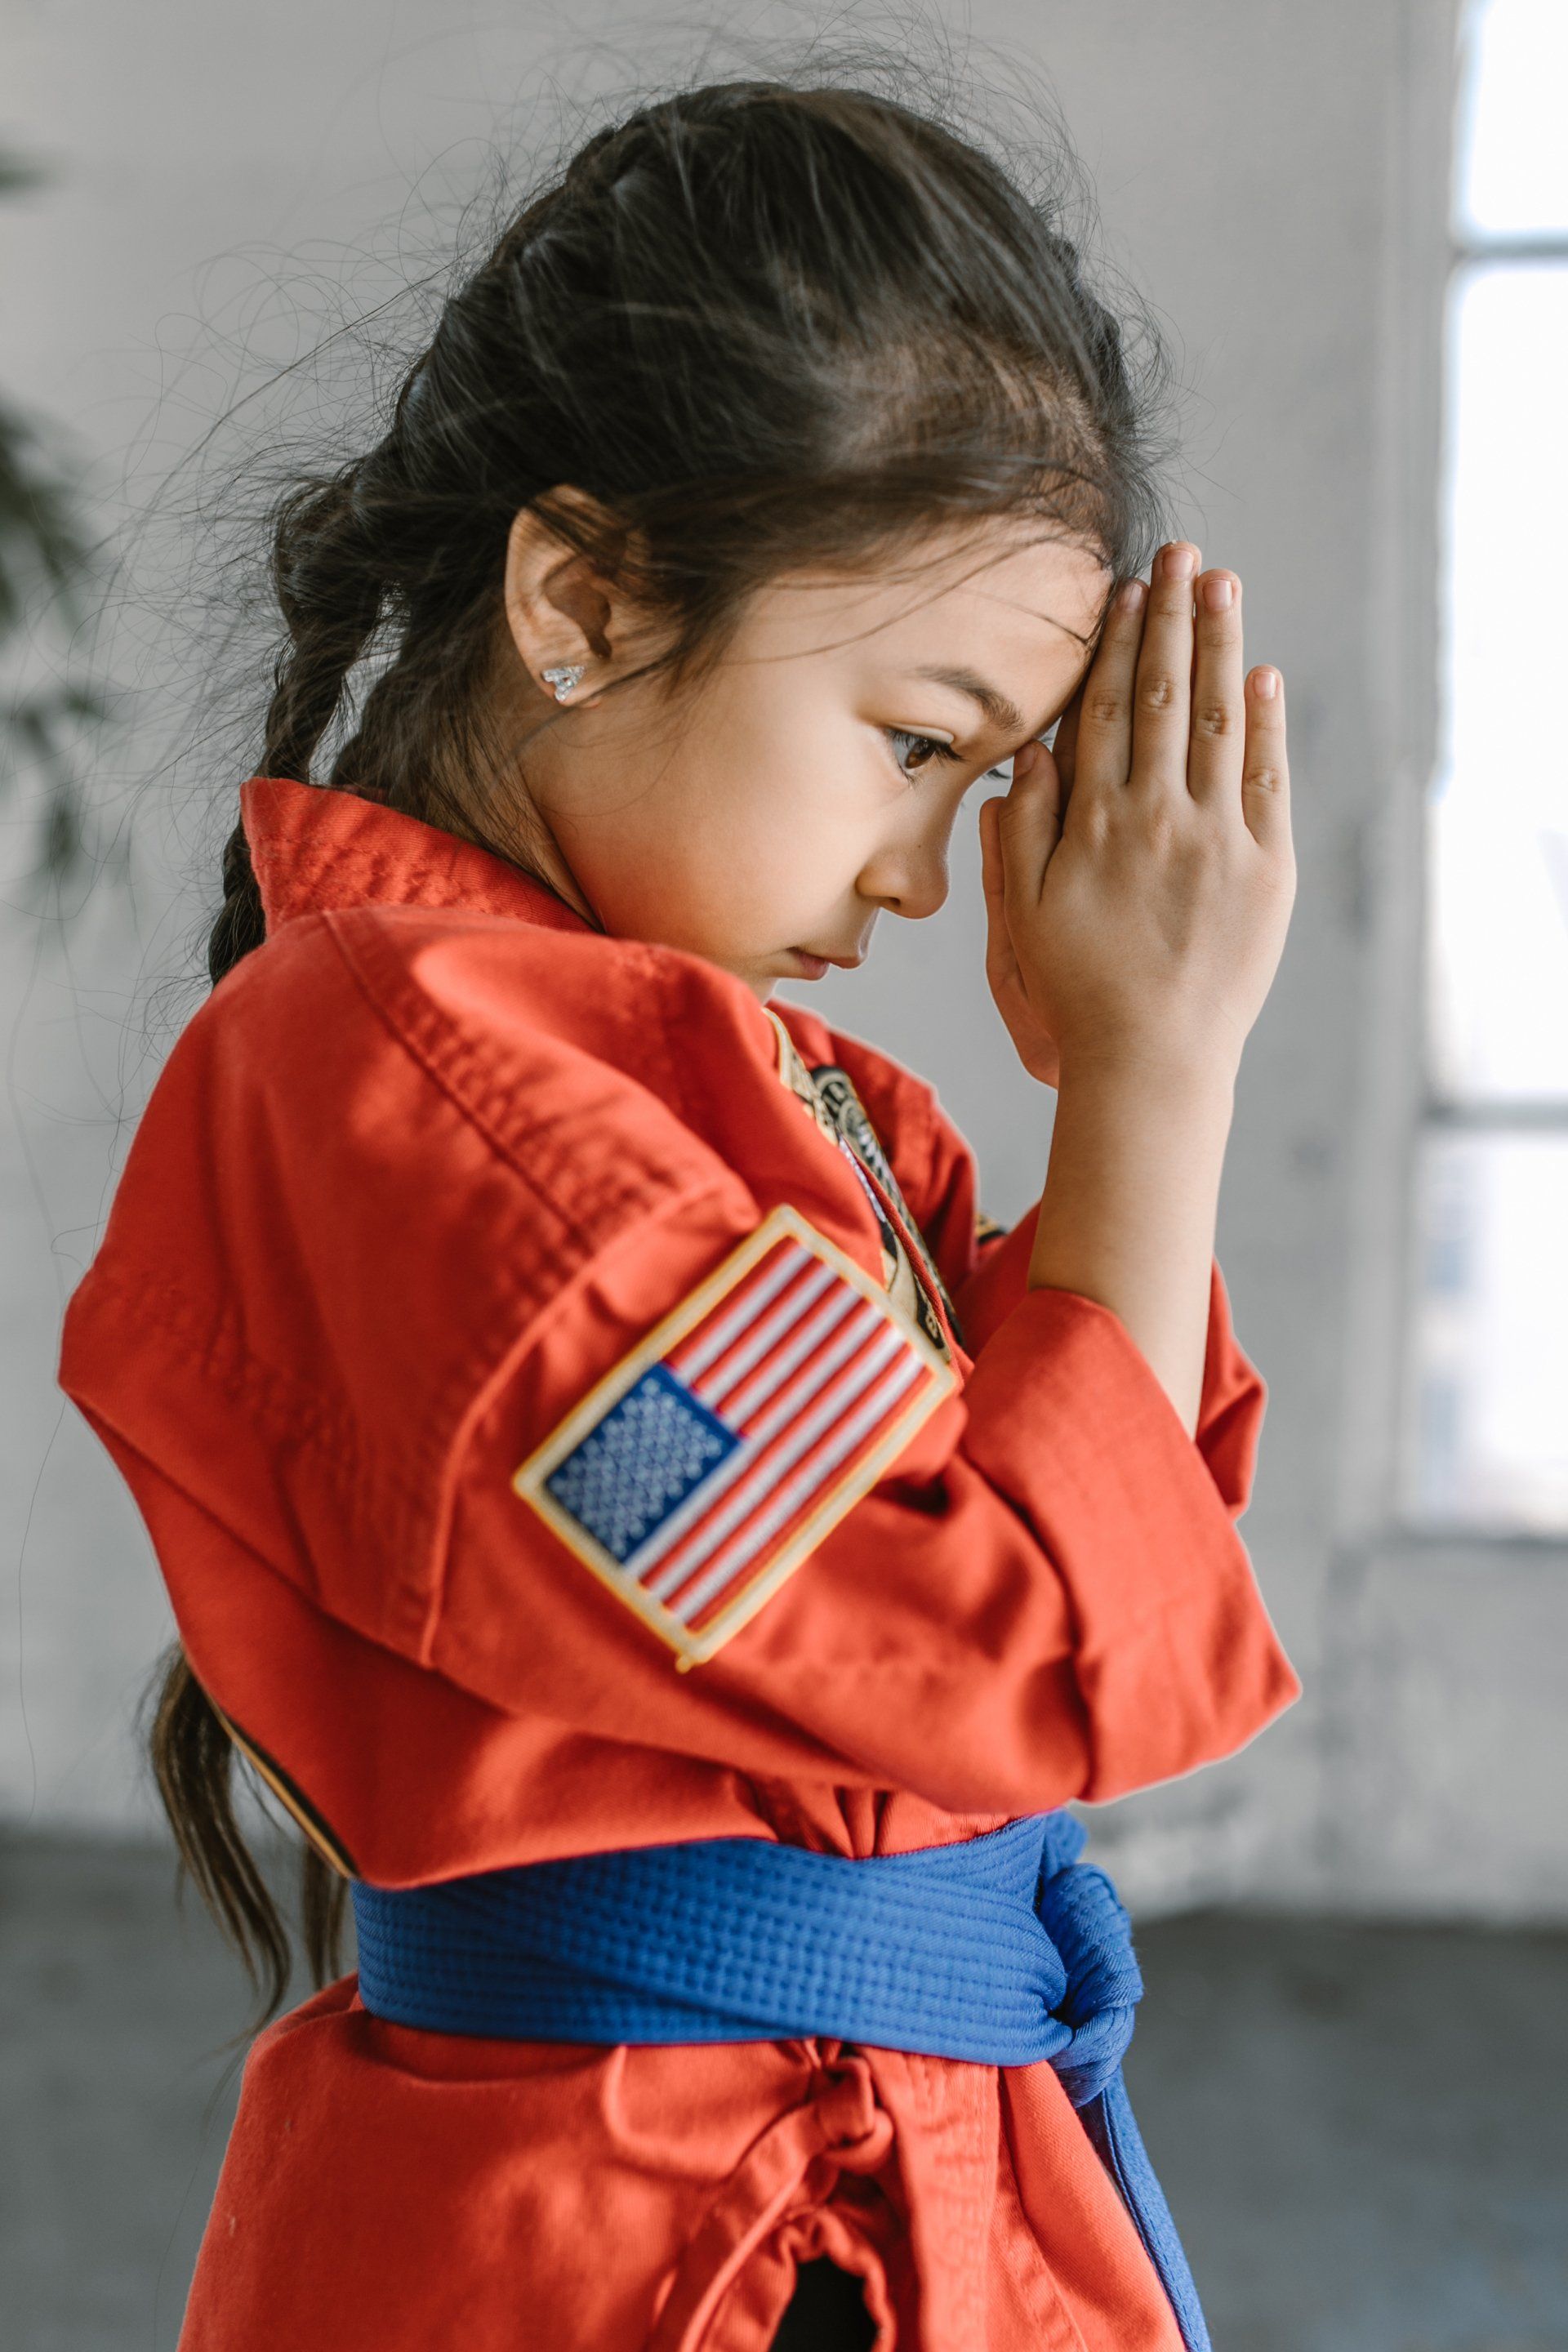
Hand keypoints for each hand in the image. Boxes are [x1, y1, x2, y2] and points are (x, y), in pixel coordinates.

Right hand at [980, 542, 1294, 1087]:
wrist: (1151, 1059)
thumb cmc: (1074, 990)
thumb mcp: (1021, 912)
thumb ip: (1021, 828)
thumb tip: (1035, 751)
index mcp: (1097, 822)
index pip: (1110, 709)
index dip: (1120, 643)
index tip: (1129, 589)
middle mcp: (1160, 818)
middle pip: (1169, 694)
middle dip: (1175, 617)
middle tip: (1185, 553)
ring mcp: (1220, 840)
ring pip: (1221, 721)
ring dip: (1222, 645)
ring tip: (1224, 585)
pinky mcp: (1267, 871)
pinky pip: (1267, 780)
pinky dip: (1267, 724)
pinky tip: (1263, 676)